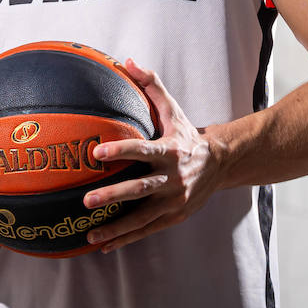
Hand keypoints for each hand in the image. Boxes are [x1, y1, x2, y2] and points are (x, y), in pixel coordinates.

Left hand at [82, 59, 223, 252]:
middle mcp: (173, 178)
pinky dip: (125, 238)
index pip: (143, 150)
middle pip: (140, 189)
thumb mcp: (172, 108)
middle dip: (113, 195)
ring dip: (115, 226)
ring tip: (89, 235)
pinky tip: (103, 246)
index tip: (97, 152)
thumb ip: (150, 84)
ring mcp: (174, 201)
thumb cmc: (186, 133)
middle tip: (86, 199)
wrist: (220, 164)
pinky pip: (146, 230)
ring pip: (142, 217)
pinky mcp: (173, 217)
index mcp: (170, 151)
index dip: (121, 150)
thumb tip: (126, 61)